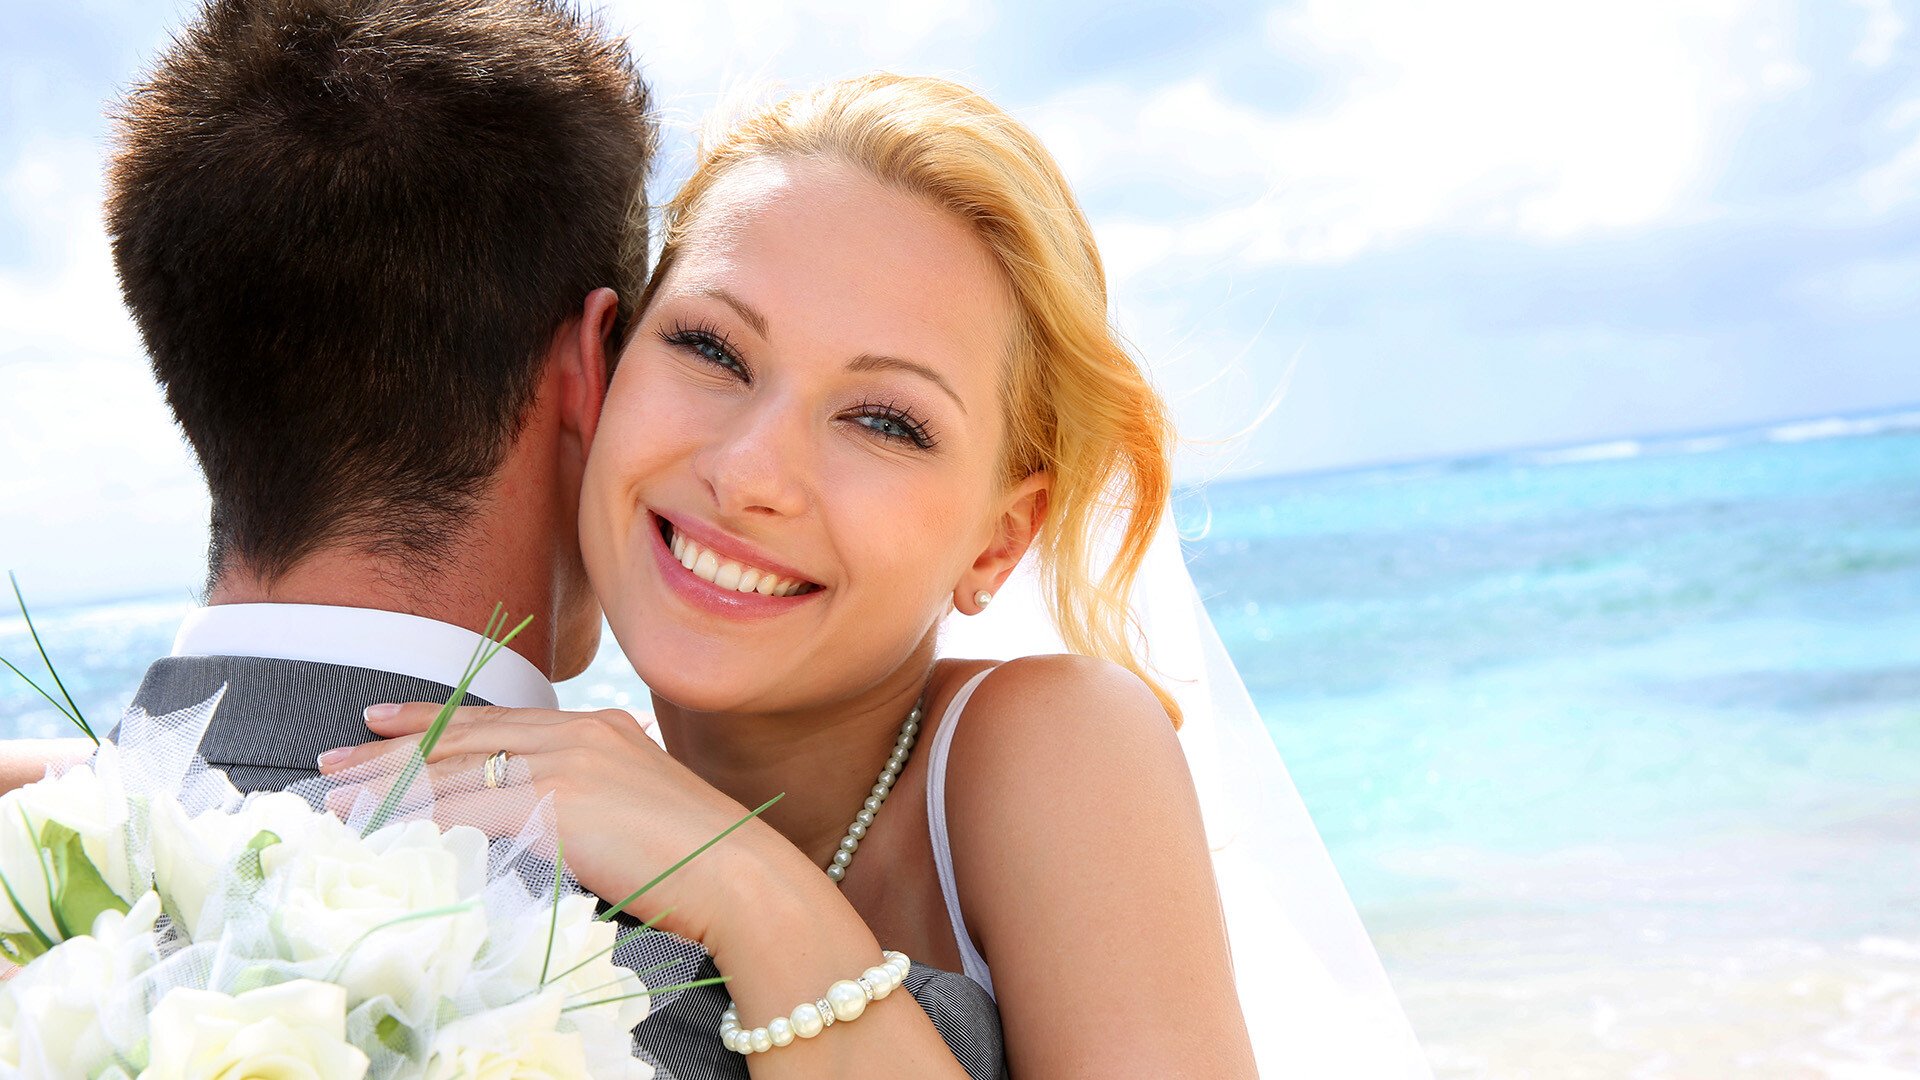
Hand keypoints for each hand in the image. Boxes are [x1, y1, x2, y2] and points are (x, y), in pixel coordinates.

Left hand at [317, 703, 793, 945]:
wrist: (738, 875)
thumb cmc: (698, 863)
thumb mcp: (638, 814)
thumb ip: (591, 805)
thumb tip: (542, 827)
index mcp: (598, 729)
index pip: (497, 721)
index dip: (431, 723)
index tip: (382, 724)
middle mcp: (577, 732)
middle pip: (462, 737)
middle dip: (388, 749)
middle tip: (331, 760)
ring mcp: (566, 761)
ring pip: (452, 769)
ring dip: (385, 785)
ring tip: (333, 798)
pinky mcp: (556, 799)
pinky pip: (464, 807)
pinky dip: (413, 817)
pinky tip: (377, 829)